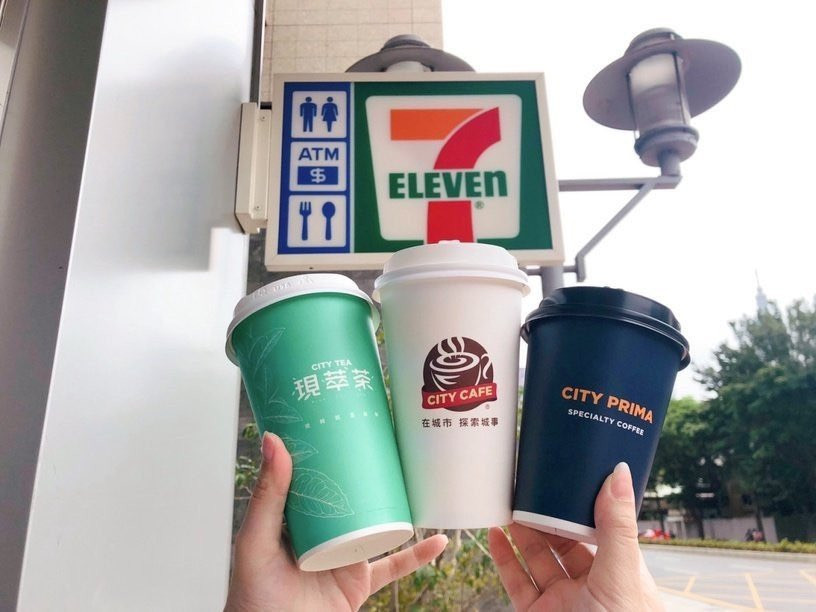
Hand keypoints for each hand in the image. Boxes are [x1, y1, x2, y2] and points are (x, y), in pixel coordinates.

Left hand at [225, 432, 447, 611]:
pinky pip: (395, 565)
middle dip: (371, 468)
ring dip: (400, 502)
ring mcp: (345, 552)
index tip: (345, 416)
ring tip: (419, 475)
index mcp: (297, 514)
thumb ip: (268, 495)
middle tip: (390, 438)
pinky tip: (437, 540)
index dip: (331, 446)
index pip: (317, 471)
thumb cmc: (253, 597)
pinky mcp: (360, 580)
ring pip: (379, 520)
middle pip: (353, 491)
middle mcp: (324, 529)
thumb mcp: (255, 540)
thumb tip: (274, 441)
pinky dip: (418, 555)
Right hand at [488, 463, 663, 610]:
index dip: (580, 502)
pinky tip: (494, 535)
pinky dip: (503, 558)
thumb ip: (615, 525)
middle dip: (544, 513)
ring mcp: (561, 600)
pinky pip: (517, 582)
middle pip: (562, 540)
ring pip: (537, 558)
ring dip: (520, 531)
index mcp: (619, 571)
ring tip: (506, 503)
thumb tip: (618, 472)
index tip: (563, 474)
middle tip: (526, 485)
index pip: (599, 527)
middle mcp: (590, 584)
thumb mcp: (621, 572)